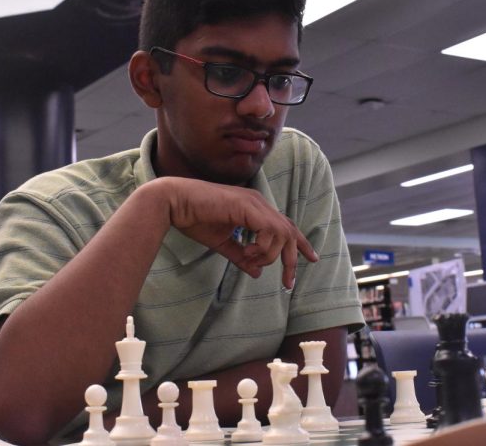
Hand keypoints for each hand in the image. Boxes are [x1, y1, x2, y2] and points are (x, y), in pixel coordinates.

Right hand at [155, 177, 316, 288]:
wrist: (174, 203)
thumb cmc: (194, 219)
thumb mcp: (222, 243)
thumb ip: (241, 256)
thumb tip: (257, 272)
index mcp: (255, 208)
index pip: (285, 225)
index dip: (300, 243)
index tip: (311, 259)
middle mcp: (258, 203)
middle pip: (290, 231)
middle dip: (292, 259)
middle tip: (288, 282)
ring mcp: (254, 202)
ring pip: (282, 233)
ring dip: (270, 254)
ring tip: (250, 260)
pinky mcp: (246, 206)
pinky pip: (269, 230)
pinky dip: (262, 247)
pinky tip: (247, 252)